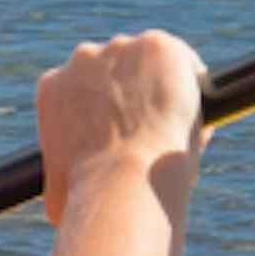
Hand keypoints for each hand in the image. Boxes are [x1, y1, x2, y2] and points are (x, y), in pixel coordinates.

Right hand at [33, 30, 205, 226]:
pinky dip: (194, 81)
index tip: (125, 132)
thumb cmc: (91, 195)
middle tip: (155, 132)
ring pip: (151, 65)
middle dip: (135, 97)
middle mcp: (82, 59)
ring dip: (164, 89)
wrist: (122, 176)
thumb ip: (61, 181)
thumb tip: (56, 210)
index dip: (107, 113)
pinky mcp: (156, 45)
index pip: (83, 90)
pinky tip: (201, 107)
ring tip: (179, 126)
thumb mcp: (59, 190)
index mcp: (54, 87)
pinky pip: (183, 60)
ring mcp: (121, 48)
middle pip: (118, 72)